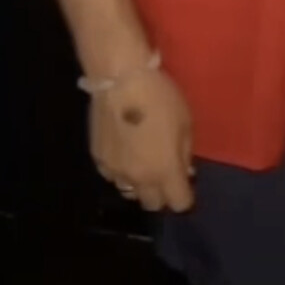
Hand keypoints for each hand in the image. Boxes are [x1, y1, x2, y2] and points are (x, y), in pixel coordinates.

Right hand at [89, 65, 194, 213]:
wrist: (120, 80)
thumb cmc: (160, 98)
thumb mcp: (186, 123)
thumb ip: (185, 154)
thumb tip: (184, 172)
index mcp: (165, 171)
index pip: (179, 204)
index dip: (185, 195)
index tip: (186, 182)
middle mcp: (139, 179)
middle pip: (152, 205)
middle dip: (161, 194)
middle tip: (164, 173)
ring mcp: (115, 171)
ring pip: (130, 192)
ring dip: (139, 184)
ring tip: (142, 162)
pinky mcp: (98, 159)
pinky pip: (112, 176)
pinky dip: (121, 171)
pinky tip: (124, 151)